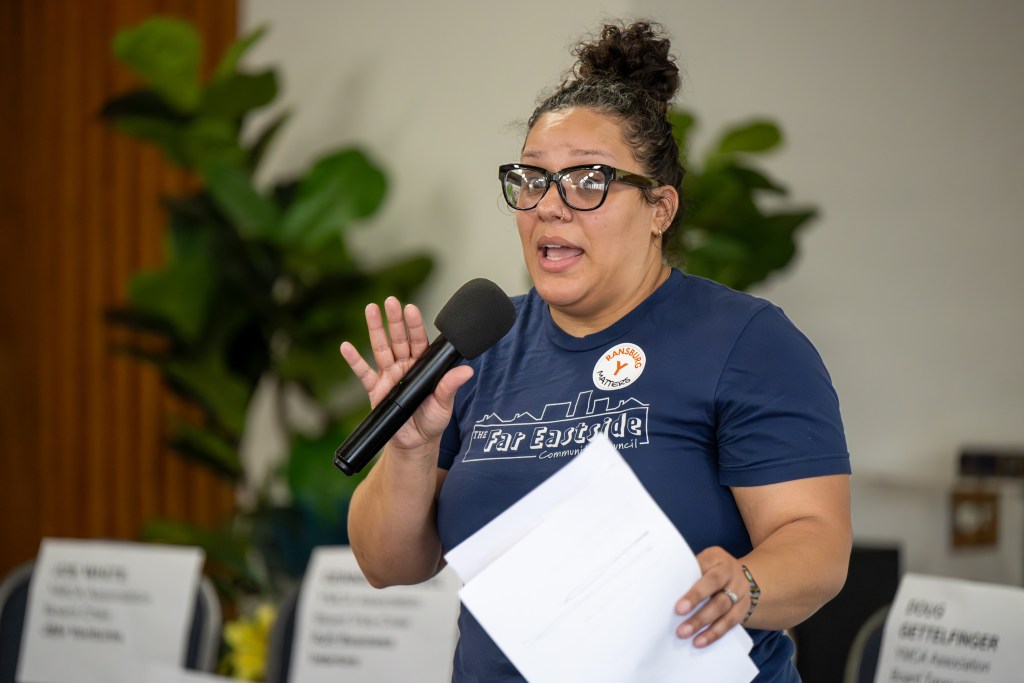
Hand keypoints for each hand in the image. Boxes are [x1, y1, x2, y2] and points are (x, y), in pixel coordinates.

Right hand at [339, 296, 472, 453]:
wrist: (415, 443)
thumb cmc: (432, 420)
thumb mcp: (444, 404)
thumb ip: (450, 386)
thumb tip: (467, 371)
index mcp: (422, 366)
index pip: (419, 340)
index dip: (414, 325)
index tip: (410, 309)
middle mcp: (405, 366)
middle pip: (398, 339)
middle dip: (394, 320)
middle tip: (390, 301)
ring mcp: (389, 376)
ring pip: (380, 349)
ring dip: (375, 330)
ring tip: (370, 309)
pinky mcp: (375, 390)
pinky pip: (363, 373)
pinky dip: (354, 360)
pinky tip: (346, 346)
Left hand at [674, 547, 749, 647]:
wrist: (736, 572)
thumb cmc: (708, 567)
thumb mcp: (700, 562)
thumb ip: (688, 573)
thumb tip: (663, 594)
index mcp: (717, 558)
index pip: (706, 576)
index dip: (693, 594)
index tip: (678, 608)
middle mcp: (732, 573)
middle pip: (717, 596)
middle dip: (698, 614)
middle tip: (681, 629)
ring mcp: (741, 591)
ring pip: (724, 611)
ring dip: (704, 626)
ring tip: (687, 635)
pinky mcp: (744, 607)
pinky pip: (731, 622)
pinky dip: (714, 633)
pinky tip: (700, 641)